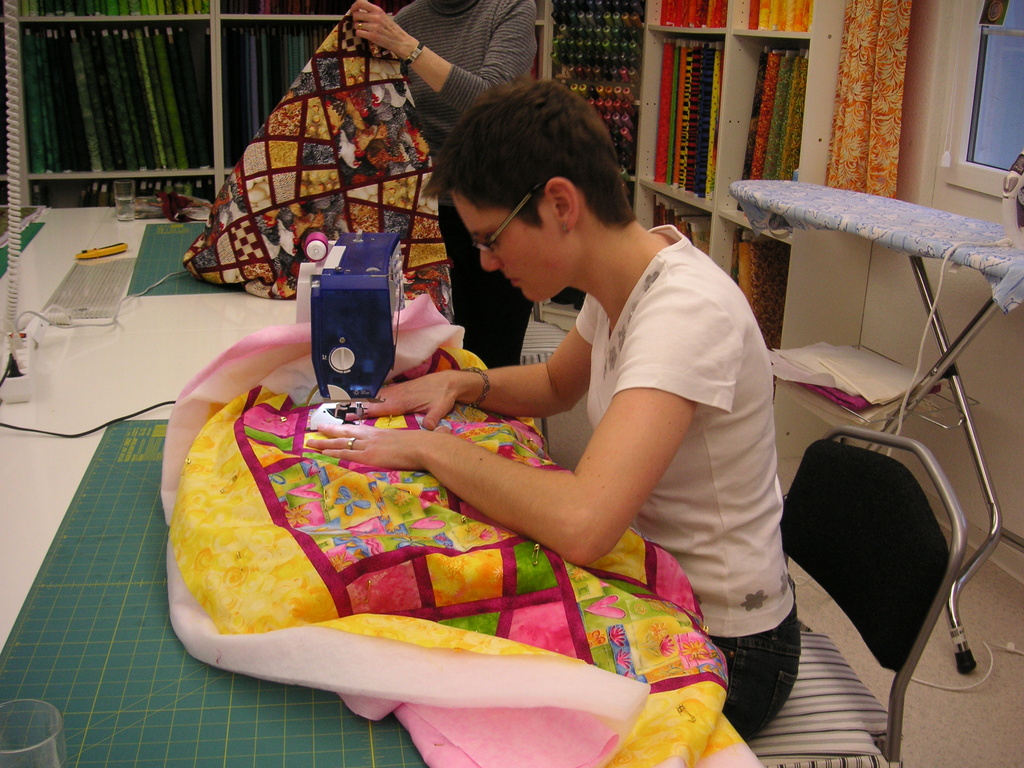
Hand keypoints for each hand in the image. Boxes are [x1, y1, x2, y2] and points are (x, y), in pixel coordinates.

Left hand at [306, 420, 449, 469]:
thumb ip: (419, 437)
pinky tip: (323, 454)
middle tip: (312, 433)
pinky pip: (346, 454)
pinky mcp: (370, 456)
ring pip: (341, 443)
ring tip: (310, 443)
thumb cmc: (426, 444)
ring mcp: (370, 446)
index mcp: (382, 434)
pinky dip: (333, 453)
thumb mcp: (419, 439)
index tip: (332, 427)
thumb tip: (434, 434)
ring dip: (324, 443)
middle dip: (328, 434)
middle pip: (346, 434)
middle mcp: (373, 437)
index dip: (344, 429)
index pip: (358, 430)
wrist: (428, 446)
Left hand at [348, 0, 417, 59]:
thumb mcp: (383, 16)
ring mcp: (374, 27)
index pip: (360, 2)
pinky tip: (364, 35)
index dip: (354, 6)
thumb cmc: (391, 29)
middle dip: (355, 19)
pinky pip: (358, 33)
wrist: (400, 41)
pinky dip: (359, 34)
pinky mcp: (372, 36)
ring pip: (356, 25)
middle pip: (356, 14)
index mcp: (378, 10)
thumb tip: (359, 10)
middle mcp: (375, 17)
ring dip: (358, 28)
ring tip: (364, 30)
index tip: (353, 11)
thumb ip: (373, 12)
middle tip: (360, 23)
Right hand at [348, 371, 467, 429]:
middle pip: (371, 402)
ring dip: (361, 402)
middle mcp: (396, 395)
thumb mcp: (440, 408)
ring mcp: (397, 391)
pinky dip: (371, 398)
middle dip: (355, 407)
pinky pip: (381, 394)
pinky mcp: (400, 389)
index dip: (362, 411)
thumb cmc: (443, 396)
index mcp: (402, 401)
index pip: (378, 407)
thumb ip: (432, 418)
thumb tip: (428, 427)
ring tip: (343, 407)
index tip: (347, 415)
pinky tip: (364, 401)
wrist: (449, 381)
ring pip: (374, 397)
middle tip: (338, 412)